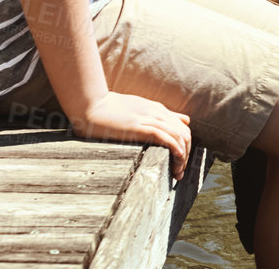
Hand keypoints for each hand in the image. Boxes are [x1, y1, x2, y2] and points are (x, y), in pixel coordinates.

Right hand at [74, 92, 192, 178]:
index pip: (182, 129)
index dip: (185, 147)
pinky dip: (175, 149)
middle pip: (184, 134)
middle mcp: (157, 113)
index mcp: (158, 110)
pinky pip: (165, 137)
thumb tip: (184, 120)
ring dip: (181, 158)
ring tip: (176, 173)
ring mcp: (149, 118)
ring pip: (178, 137)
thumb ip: (160, 115)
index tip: (179, 165)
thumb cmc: (112, 109)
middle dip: (186, 156)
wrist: (92, 104)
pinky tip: (175, 160)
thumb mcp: (140, 109)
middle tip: (179, 173)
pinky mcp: (139, 126)